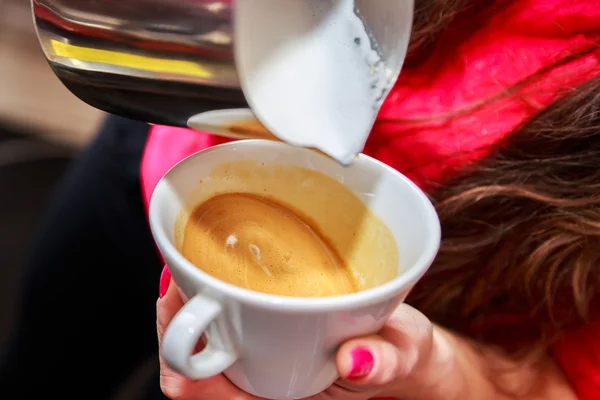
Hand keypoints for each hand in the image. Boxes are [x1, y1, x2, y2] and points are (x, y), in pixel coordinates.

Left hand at [156, 267, 463, 399]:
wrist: (399, 343)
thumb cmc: (394, 353)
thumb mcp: (399, 356)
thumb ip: (383, 363)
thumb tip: (356, 359)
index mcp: (279, 394)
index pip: (204, 391)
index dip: (182, 360)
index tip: (184, 309)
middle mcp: (259, 378)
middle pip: (186, 364)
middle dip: (173, 320)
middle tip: (178, 277)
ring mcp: (258, 354)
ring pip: (195, 339)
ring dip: (185, 303)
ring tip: (188, 267)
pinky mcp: (263, 329)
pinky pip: (218, 318)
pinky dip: (205, 293)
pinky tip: (208, 270)